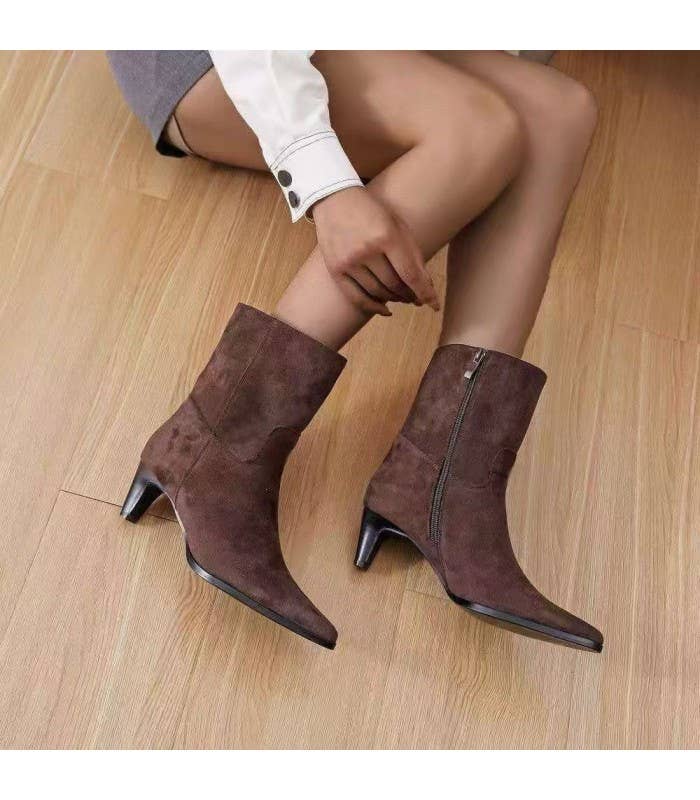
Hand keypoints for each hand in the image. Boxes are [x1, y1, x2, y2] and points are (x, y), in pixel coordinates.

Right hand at [312, 186, 439, 316]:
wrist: (334, 199)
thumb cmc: (372, 212)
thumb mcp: (398, 225)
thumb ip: (413, 254)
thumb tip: (425, 286)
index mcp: (387, 236)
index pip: (410, 274)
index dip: (425, 293)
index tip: (434, 305)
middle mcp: (366, 250)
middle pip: (394, 285)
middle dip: (409, 295)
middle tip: (416, 297)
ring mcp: (348, 261)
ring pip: (377, 293)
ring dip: (393, 299)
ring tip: (401, 297)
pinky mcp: (335, 269)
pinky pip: (356, 297)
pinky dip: (373, 307)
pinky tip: (385, 309)